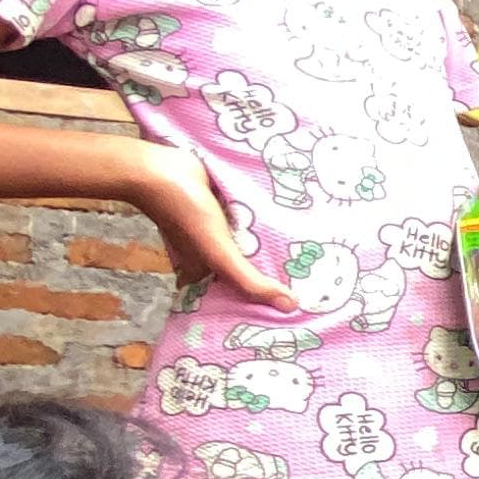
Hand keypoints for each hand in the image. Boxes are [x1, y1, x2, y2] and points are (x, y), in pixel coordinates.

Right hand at [135, 141, 300, 311]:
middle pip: (250, 265)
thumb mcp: (219, 254)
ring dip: (274, 243)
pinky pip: (250, 216)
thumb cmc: (186, 216)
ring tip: (316, 254)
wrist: (159, 170)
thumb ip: (249, 280)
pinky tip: (297, 221)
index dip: (265, 301)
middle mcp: (212, 251)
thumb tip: (290, 306)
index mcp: (206, 270)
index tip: (300, 308)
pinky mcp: (226, 205)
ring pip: (252, 241)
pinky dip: (267, 219)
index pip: (240, 293)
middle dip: (277, 271)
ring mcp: (219, 228)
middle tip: (319, 282)